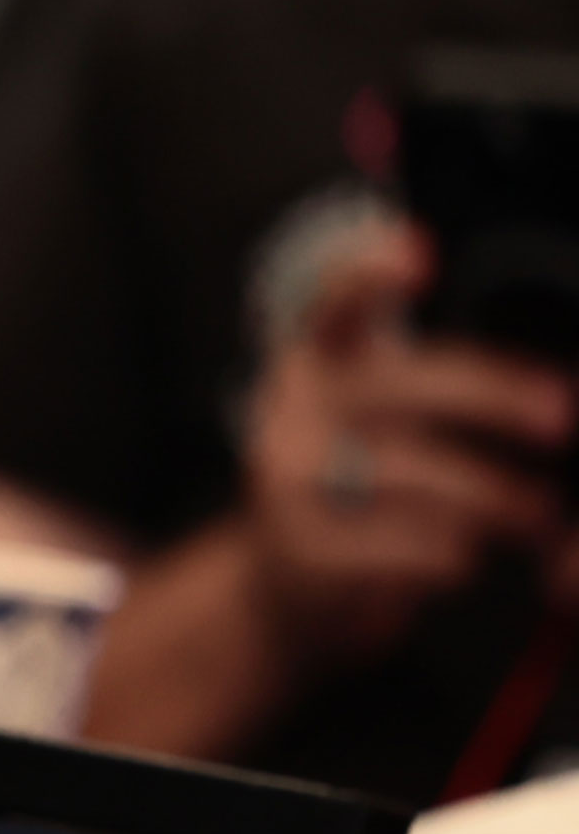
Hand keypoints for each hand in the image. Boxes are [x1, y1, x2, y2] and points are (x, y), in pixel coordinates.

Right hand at [233, 219, 577, 670]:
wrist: (283, 582)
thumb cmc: (358, 485)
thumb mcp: (378, 417)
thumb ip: (435, 378)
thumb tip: (547, 391)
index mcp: (316, 360)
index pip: (333, 304)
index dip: (368, 274)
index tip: (415, 251)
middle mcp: (292, 407)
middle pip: (406, 384)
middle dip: (498, 397)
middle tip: (562, 416)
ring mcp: (290, 476)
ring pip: (430, 475)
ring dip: (504, 501)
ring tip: (535, 516)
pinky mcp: (305, 548)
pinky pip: (421, 546)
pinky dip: (459, 555)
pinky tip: (455, 553)